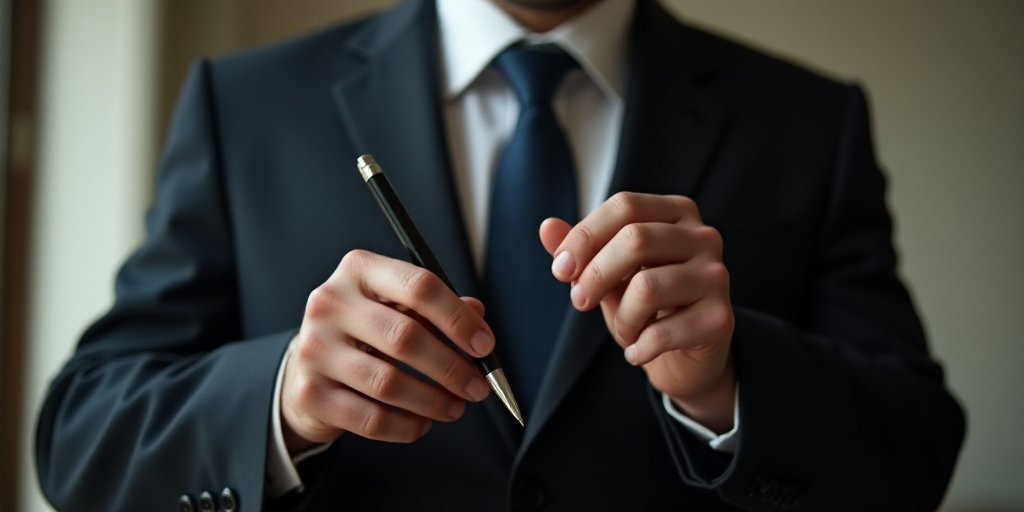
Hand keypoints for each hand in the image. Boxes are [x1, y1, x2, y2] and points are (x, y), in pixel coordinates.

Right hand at [281, 250, 492, 452]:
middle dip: (451, 368)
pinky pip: (370, 419)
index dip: (459, 319)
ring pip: (388, 383)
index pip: (419, 286)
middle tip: (476, 387)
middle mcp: (330, 303)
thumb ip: (439, 306)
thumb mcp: (398, 305)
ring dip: (433, 401)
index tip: (485, 346)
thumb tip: (477, 314)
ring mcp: (315, 348)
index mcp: (359, 270)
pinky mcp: (310, 393)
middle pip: (405, 337)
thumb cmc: (365, 329)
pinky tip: (422, 423)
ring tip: (454, 407)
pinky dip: (406, 426)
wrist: (309, 363)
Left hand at [539, 192, 735, 432]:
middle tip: (581, 302)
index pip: (625, 205)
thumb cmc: (645, 307)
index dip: (585, 236)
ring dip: (621, 318)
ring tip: (624, 332)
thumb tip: (546, 226)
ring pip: (647, 286)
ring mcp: (716, 277)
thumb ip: (579, 250)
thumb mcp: (607, 274)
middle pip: (636, 239)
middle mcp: (704, 237)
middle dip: (595, 275)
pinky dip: (638, 347)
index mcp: (677, 214)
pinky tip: (638, 352)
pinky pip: (662, 331)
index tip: (560, 270)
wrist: (686, 358)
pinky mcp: (721, 319)